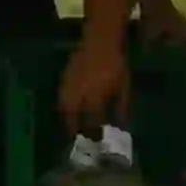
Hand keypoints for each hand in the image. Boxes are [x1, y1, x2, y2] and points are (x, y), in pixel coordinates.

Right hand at [59, 13, 135, 139]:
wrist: (101, 40)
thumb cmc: (117, 64)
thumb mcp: (124, 87)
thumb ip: (121, 109)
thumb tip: (121, 127)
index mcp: (96, 97)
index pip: (93, 122)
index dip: (94, 136)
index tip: (96, 146)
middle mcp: (79, 94)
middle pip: (73, 119)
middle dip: (75, 131)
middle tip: (79, 141)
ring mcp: (69, 86)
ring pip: (64, 109)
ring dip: (67, 121)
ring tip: (71, 130)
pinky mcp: (63, 79)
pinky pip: (61, 98)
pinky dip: (63, 108)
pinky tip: (68, 112)